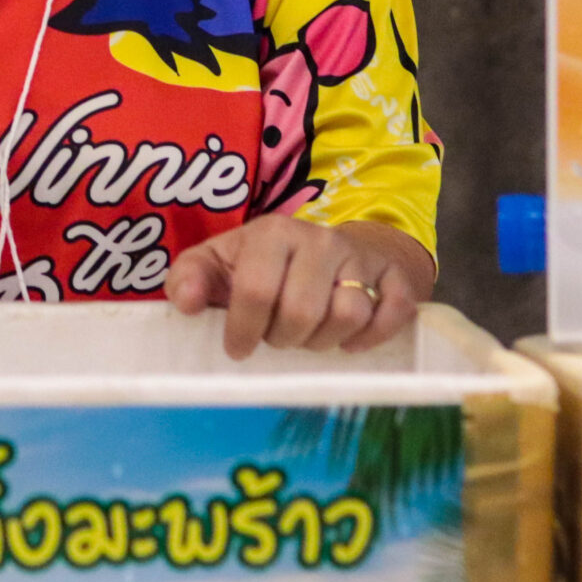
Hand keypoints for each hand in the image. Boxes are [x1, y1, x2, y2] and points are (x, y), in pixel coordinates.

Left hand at [166, 215, 431, 359]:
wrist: (328, 249)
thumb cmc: (261, 265)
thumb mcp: (217, 264)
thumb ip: (189, 279)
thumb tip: (188, 304)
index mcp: (273, 232)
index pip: (256, 290)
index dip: (243, 330)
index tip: (238, 348)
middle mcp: (320, 239)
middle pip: (303, 310)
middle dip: (284, 338)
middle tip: (277, 338)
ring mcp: (360, 257)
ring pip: (348, 314)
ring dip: (324, 341)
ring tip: (308, 337)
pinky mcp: (393, 277)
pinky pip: (393, 313)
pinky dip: (372, 336)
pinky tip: (349, 343)